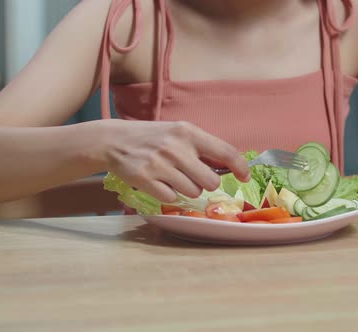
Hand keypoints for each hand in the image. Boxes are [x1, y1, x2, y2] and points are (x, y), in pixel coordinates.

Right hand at [101, 119, 248, 201]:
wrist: (113, 140)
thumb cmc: (153, 137)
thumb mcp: (178, 133)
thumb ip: (201, 147)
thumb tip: (230, 166)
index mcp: (188, 132)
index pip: (225, 151)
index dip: (240, 167)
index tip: (245, 177)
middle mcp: (176, 147)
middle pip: (211, 181)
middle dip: (205, 183)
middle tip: (193, 176)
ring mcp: (160, 164)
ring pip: (192, 192)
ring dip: (186, 189)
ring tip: (172, 176)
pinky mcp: (145, 178)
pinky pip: (171, 197)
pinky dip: (168, 194)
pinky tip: (158, 182)